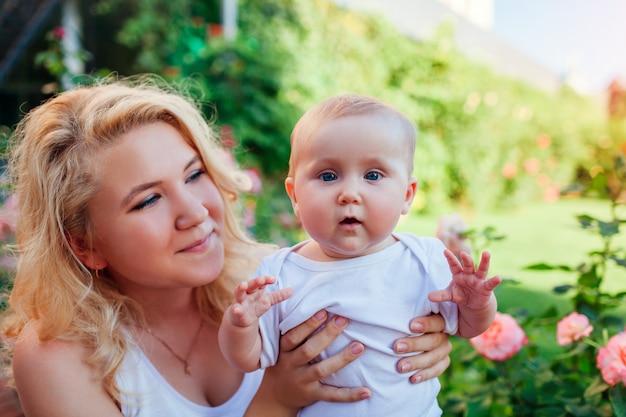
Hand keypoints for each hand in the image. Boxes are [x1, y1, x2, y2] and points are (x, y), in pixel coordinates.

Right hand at [229, 276, 292, 326]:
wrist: (242, 319)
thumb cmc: (255, 306)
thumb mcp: (268, 301)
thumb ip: (279, 296)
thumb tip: (292, 290)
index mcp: (256, 289)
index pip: (261, 282)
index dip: (266, 280)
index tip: (273, 279)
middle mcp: (247, 293)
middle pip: (251, 285)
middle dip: (255, 281)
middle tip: (261, 279)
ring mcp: (240, 301)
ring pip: (239, 293)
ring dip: (240, 289)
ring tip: (242, 285)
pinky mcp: (236, 311)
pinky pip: (235, 309)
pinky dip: (235, 309)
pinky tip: (236, 310)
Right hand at [244, 310, 369, 416]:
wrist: (275, 396)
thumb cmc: (284, 362)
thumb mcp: (283, 347)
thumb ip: (295, 330)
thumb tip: (319, 306)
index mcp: (284, 350)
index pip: (294, 335)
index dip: (308, 324)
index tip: (323, 310)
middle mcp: (291, 365)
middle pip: (309, 350)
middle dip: (327, 334)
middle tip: (344, 319)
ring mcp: (302, 381)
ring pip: (322, 370)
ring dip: (342, 358)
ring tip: (359, 346)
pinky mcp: (312, 395)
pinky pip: (332, 395)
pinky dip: (349, 394)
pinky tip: (366, 391)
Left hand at [393, 314, 451, 383]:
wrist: (407, 339)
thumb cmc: (403, 322)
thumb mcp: (404, 315)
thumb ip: (402, 313)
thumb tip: (382, 308)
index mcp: (437, 318)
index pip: (436, 321)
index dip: (426, 324)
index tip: (410, 326)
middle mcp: (443, 333)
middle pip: (434, 341)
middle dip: (414, 345)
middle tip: (396, 348)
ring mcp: (444, 348)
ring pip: (434, 357)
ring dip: (417, 362)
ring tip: (400, 367)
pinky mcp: (443, 361)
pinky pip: (437, 369)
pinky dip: (425, 375)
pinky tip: (412, 379)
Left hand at [429, 250, 500, 309]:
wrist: (473, 303)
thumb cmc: (460, 294)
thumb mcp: (450, 295)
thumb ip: (441, 295)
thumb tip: (428, 297)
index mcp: (458, 274)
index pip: (453, 265)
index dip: (450, 258)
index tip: (444, 251)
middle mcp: (469, 274)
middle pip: (468, 265)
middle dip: (466, 259)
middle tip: (463, 253)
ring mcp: (478, 280)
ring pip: (481, 269)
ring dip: (484, 261)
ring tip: (486, 253)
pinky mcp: (486, 288)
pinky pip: (490, 283)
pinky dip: (494, 281)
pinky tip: (498, 277)